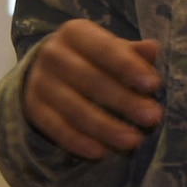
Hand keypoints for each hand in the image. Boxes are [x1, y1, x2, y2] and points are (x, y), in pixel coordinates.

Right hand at [22, 19, 162, 158]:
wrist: (46, 70)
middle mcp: (53, 54)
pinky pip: (55, 128)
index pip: (104, 49)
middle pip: (90, 80)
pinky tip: (100, 153)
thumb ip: (131, 53)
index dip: (128, 66)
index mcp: (75, 33)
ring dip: (105, 127)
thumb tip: (153, 49)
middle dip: (124, 100)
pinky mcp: (32, 108)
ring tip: (134, 141)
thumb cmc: (90, 59)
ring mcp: (40, 81)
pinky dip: (77, 142)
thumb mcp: (109, 49)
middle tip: (153, 117)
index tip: (153, 84)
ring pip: (74, 108)